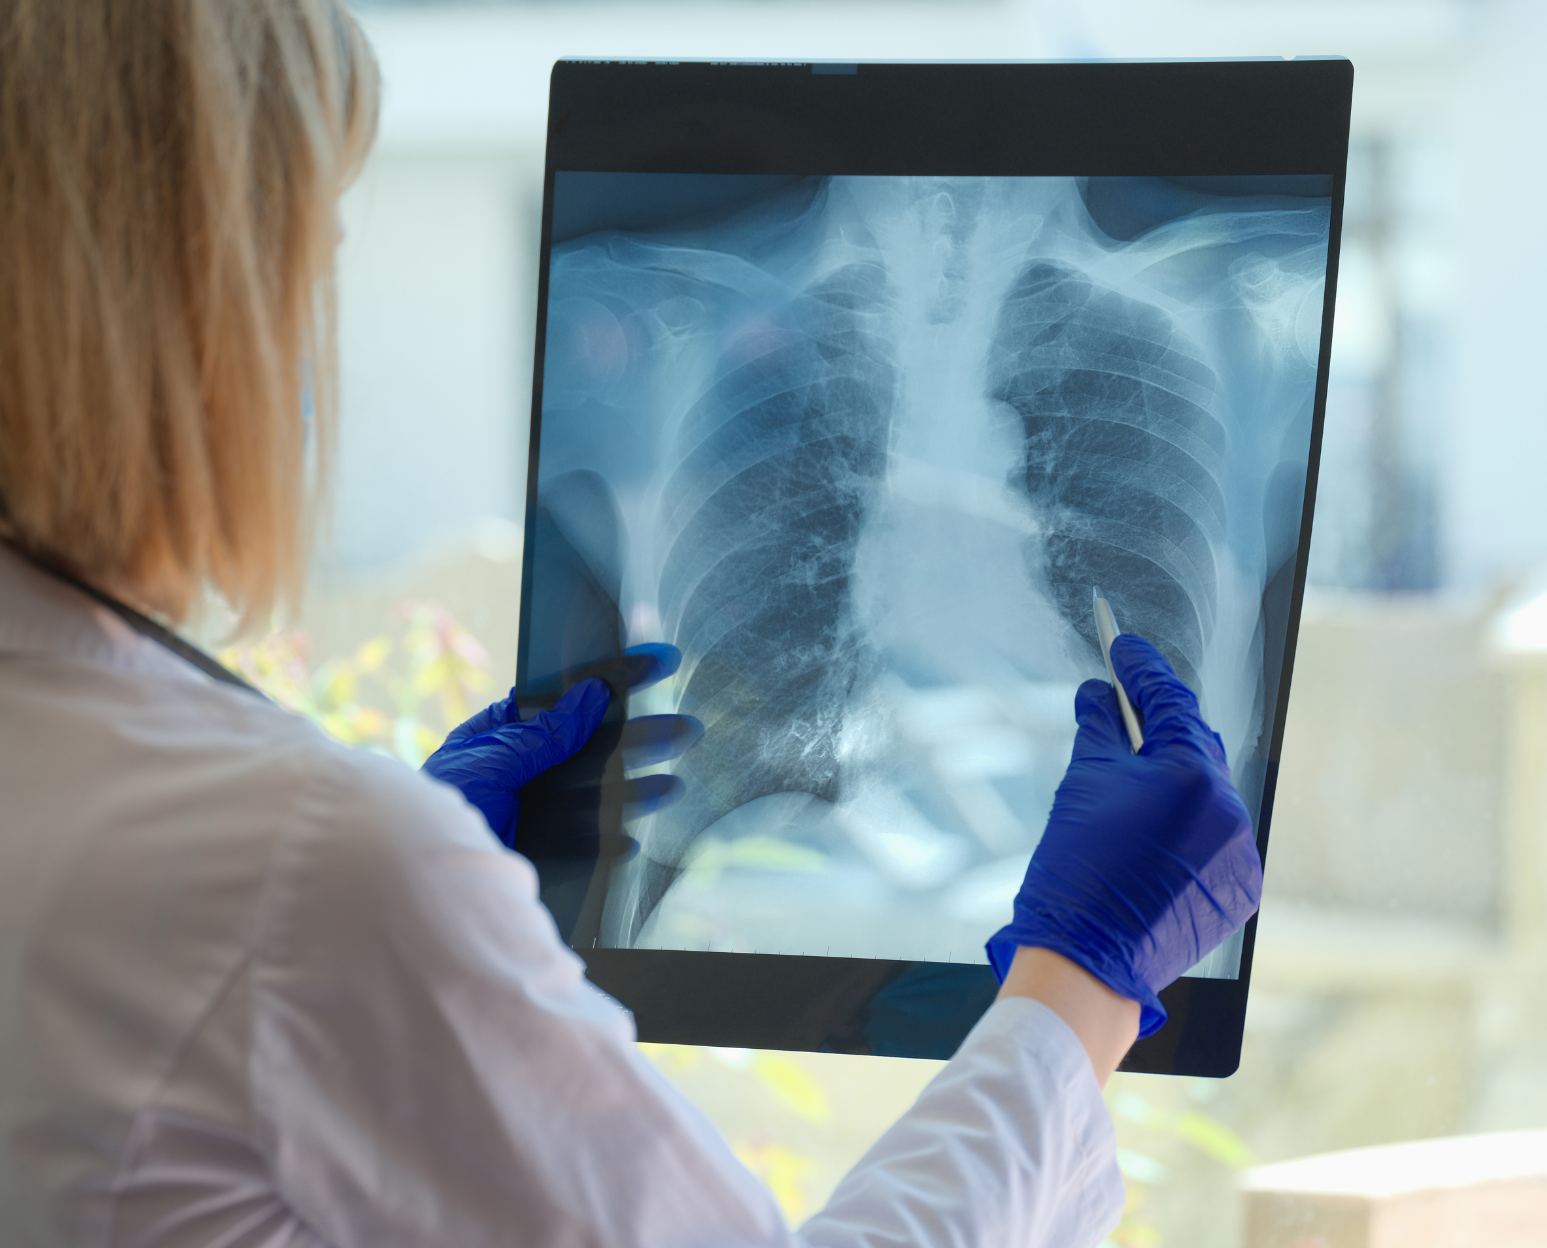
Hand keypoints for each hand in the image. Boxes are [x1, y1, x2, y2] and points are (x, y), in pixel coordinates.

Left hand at [422, 643, 700, 851]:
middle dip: (640, 736)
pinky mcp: (534, 854)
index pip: (564, 696)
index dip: (612, 677)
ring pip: (595, 794)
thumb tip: (591, 695)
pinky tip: (632, 839)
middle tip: (688, 726)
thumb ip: (541, 734)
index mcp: (499, 734)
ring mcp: (529, 812)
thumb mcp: (488, 762)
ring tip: (676, 785)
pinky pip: (582, 844)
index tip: (657, 661)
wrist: (404, 890)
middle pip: (591, 745)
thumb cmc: (433, 811)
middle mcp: (519, 770)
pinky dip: (608, 842)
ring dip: (636, 788)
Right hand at [986, 634, 1261, 1037]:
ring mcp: (1238, 853)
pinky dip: (1185, 823)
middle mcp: (1229, 810)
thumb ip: (1099, 728)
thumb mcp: (1082, 784)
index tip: (1124, 648)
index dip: (1143, 671)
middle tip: (1124, 701)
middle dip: (1159, 724)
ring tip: (1132, 773)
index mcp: (1192, 774)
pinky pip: (1214, 837)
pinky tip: (1149, 827)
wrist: (1088, 962)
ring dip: (1172, 777)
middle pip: (1195, 745)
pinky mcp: (1236, 889)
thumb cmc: (1077, 870)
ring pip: (1207, 794)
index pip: (1170, 702)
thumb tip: (1101, 694)